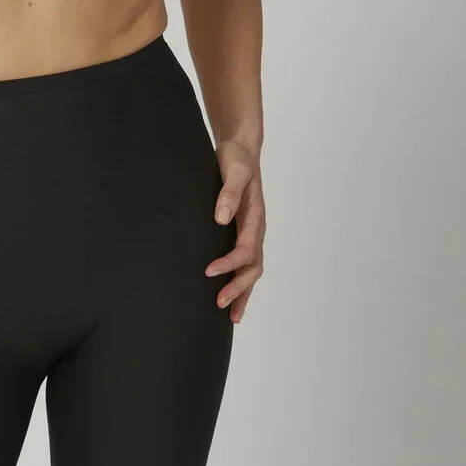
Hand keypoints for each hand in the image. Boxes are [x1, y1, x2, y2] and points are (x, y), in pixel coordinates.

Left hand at [204, 138, 265, 323]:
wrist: (242, 150)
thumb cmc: (237, 159)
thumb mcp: (233, 171)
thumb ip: (228, 192)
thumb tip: (221, 217)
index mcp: (255, 217)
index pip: (246, 250)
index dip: (229, 264)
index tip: (209, 272)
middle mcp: (256, 229)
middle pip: (252, 267)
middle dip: (238, 288)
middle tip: (219, 304)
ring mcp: (251, 232)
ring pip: (252, 270)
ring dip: (243, 292)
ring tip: (231, 315)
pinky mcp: (243, 231)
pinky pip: (246, 262)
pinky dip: (241, 281)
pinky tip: (230, 294)